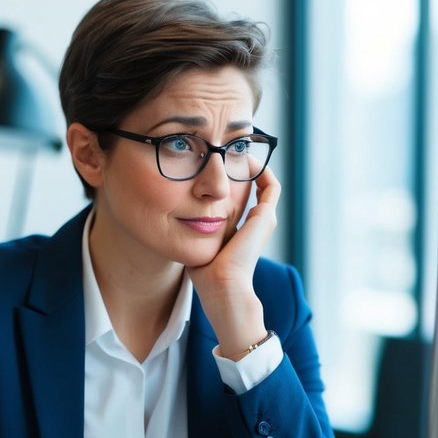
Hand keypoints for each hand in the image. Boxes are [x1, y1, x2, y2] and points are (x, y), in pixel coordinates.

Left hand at [187, 167, 281, 356]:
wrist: (221, 285)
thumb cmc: (205, 271)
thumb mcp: (196, 242)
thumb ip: (189, 228)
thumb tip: (167, 216)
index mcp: (242, 230)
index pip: (240, 198)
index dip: (228, 180)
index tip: (210, 167)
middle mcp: (257, 223)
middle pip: (252, 187)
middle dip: (237, 168)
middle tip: (222, 153)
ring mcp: (264, 219)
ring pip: (263, 183)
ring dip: (249, 166)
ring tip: (233, 152)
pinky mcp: (266, 217)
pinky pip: (270, 186)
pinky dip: (260, 171)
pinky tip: (243, 159)